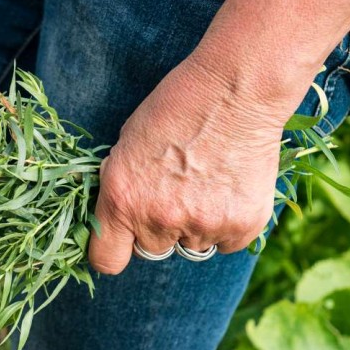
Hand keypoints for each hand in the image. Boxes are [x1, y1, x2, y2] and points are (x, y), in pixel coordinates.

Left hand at [88, 53, 301, 274]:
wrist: (235, 89)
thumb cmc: (174, 107)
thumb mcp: (126, 144)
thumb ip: (121, 187)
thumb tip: (118, 214)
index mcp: (121, 199)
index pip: (106, 260)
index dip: (112, 251)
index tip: (121, 240)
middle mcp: (158, 219)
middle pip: (151, 251)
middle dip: (157, 230)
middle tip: (173, 193)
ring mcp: (202, 226)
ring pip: (191, 247)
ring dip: (194, 226)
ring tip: (204, 184)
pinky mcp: (242, 225)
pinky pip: (226, 243)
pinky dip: (226, 225)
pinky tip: (228, 189)